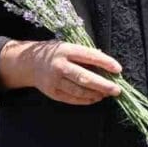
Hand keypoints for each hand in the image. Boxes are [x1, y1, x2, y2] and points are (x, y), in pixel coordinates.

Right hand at [0, 40, 121, 105]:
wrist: (30, 63)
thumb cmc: (55, 53)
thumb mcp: (68, 46)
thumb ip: (85, 54)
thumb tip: (106, 63)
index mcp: (66, 50)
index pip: (89, 56)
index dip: (105, 63)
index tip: (118, 69)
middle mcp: (60, 65)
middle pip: (85, 77)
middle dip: (103, 84)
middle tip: (116, 90)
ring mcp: (55, 80)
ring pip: (79, 90)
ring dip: (95, 94)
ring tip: (106, 94)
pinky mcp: (52, 92)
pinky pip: (72, 98)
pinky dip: (85, 100)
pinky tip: (94, 98)